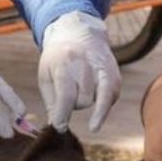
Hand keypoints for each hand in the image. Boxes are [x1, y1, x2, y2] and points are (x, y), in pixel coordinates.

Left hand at [38, 11, 120, 131]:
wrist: (78, 33)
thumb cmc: (58, 59)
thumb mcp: (46, 75)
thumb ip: (51, 102)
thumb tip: (56, 126)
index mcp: (64, 64)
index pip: (66, 95)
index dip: (62, 115)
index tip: (59, 127)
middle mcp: (86, 65)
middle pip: (83, 101)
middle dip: (74, 104)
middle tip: (68, 91)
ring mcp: (103, 69)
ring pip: (98, 101)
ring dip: (87, 101)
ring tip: (79, 88)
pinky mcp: (115, 74)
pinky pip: (111, 98)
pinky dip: (102, 103)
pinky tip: (94, 95)